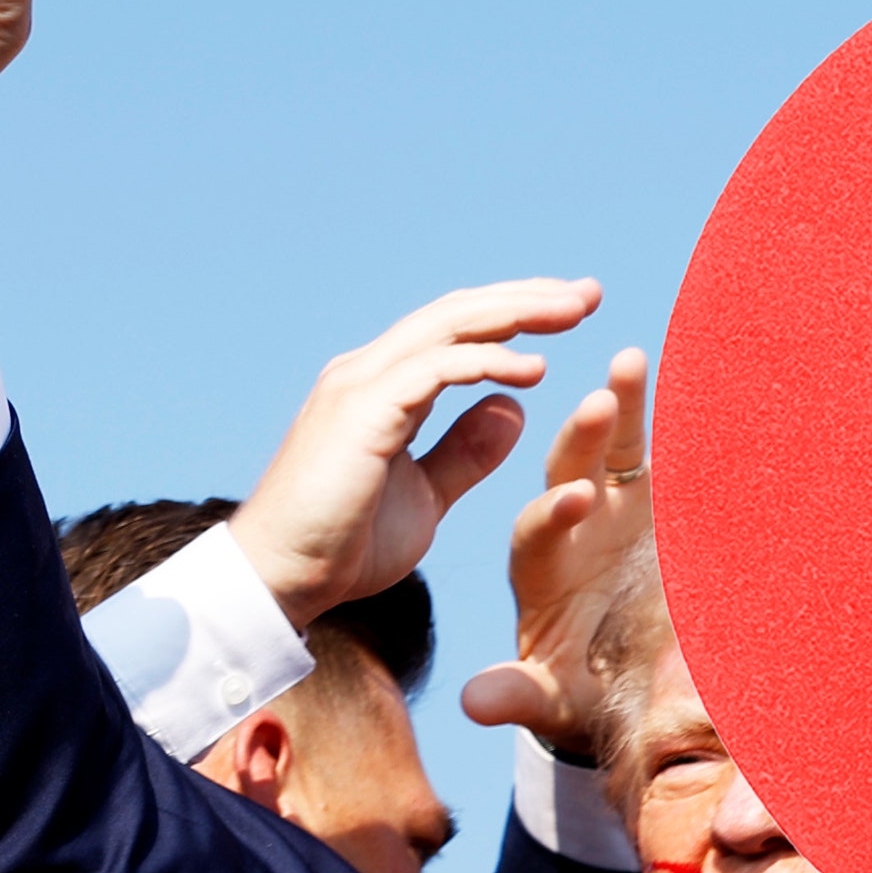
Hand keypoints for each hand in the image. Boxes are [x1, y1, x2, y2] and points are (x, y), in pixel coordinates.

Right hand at [228, 282, 603, 628]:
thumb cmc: (344, 547)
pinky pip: (436, 370)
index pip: (456, 332)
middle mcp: (370, 373)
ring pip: (449, 326)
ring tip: (575, 310)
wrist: (283, 580)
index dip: (514, 316)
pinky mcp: (363, 412)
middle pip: (459, 313)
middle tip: (589, 292)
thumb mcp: (426, 496)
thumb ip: (465, 453)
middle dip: (526, 298)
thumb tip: (514, 408)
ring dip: (516, 314)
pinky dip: (487, 363)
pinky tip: (535, 370)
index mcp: (384, 388)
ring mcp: (362, 386)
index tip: (571, 311)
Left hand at [461, 348, 653, 754]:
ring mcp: (617, 505)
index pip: (536, 533)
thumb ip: (520, 696)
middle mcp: (572, 525)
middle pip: (569, 470)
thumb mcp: (555, 702)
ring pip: (615, 448)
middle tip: (597, 402)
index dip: (555, 515)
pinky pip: (665, 451)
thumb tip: (473, 705)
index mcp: (538, 569)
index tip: (578, 500)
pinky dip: (676, 420)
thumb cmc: (585, 693)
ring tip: (630, 361)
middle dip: (583, 438)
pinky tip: (696, 377)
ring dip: (623, 406)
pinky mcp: (657, 499)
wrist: (634, 679)